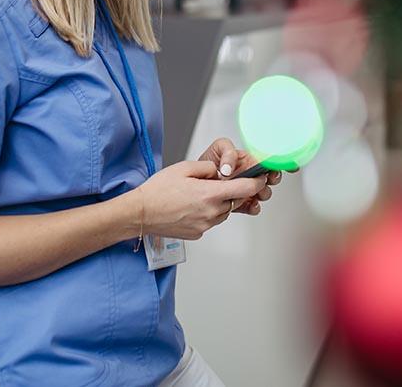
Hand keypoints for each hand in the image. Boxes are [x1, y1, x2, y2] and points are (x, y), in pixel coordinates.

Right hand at [135, 160, 266, 239]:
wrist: (140, 214)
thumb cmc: (157, 191)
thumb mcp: (183, 168)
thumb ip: (207, 167)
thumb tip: (219, 171)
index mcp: (210, 194)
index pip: (245, 189)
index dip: (257, 182)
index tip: (261, 178)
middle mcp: (211, 213)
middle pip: (235, 201)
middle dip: (233, 192)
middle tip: (218, 183)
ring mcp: (205, 226)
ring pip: (223, 212)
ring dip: (219, 203)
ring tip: (198, 195)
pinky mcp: (198, 234)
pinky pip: (211, 221)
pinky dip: (207, 213)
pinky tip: (191, 206)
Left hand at [197, 137, 286, 215]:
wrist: (195, 182)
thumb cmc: (208, 162)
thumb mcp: (218, 148)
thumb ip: (228, 152)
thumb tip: (231, 168)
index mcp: (249, 159)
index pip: (270, 160)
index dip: (283, 162)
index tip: (292, 165)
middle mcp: (251, 174)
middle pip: (271, 177)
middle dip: (273, 178)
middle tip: (267, 178)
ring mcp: (246, 188)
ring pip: (264, 192)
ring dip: (263, 193)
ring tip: (254, 191)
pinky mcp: (240, 202)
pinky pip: (252, 206)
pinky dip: (253, 207)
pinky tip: (249, 204)